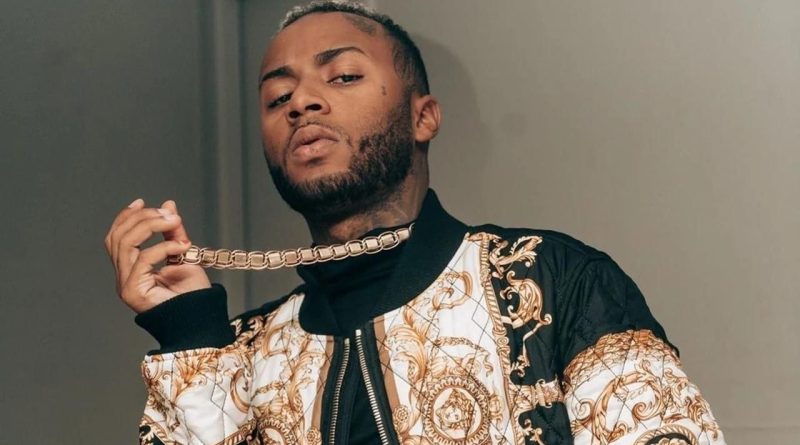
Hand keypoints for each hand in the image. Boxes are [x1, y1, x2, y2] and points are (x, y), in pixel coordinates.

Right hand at [104, 198, 211, 312]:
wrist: (201, 319)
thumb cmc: (192, 294)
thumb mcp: (183, 254)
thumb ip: (173, 232)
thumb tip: (169, 205)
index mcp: (131, 268)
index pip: (117, 237)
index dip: (126, 217)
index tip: (142, 202)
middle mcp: (123, 276)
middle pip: (118, 237)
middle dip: (143, 218)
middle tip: (169, 214)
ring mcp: (125, 285)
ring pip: (125, 244)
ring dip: (151, 226)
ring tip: (175, 222)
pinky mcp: (133, 292)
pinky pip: (143, 260)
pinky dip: (163, 247)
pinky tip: (182, 246)